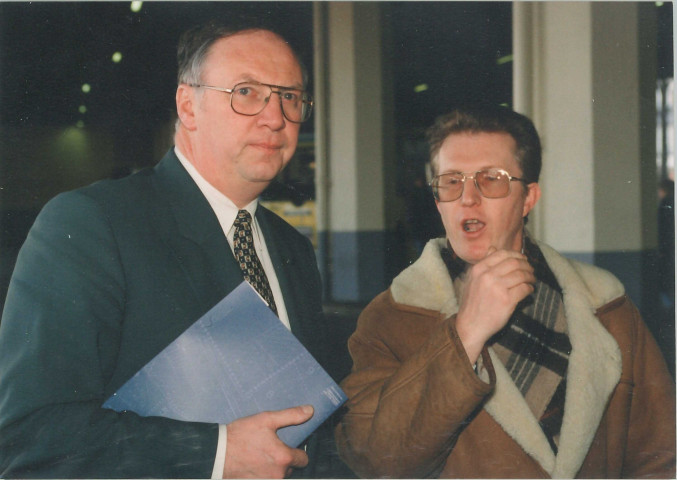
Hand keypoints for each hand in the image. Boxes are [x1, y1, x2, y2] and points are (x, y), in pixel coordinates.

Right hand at [223, 405, 313, 478]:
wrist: (217, 453)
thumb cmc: (241, 435)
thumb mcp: (266, 420)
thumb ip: (291, 416)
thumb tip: (310, 411)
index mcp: (284, 458)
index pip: (304, 460)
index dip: (297, 452)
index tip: (289, 446)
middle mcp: (278, 475)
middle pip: (291, 469)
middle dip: (285, 461)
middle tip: (271, 449)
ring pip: (279, 476)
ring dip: (274, 469)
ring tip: (261, 456)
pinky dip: (263, 474)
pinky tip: (255, 465)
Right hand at [455, 247, 534, 363]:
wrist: (470, 325)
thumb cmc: (473, 303)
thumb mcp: (472, 280)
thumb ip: (483, 264)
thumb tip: (493, 248)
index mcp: (479, 269)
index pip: (502, 254)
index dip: (516, 255)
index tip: (523, 259)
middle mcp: (487, 276)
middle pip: (514, 263)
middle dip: (526, 265)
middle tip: (530, 270)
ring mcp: (497, 288)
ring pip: (521, 275)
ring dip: (530, 277)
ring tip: (531, 280)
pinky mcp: (507, 300)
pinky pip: (524, 289)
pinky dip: (530, 288)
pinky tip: (529, 290)